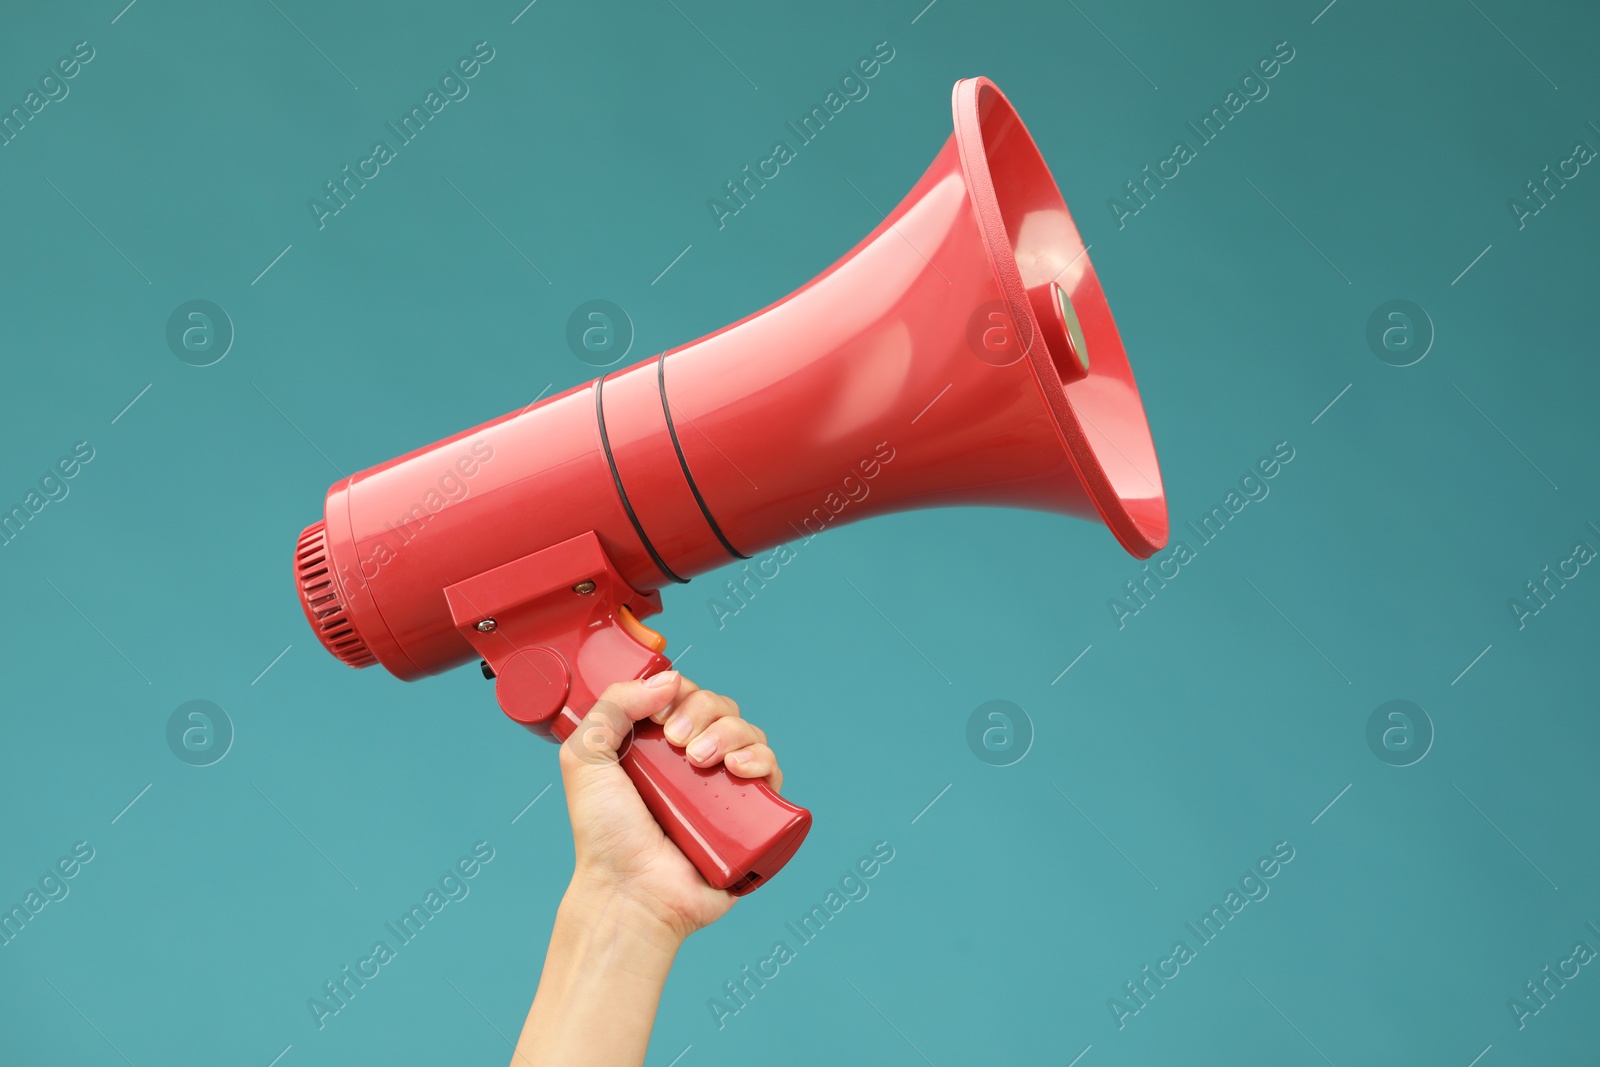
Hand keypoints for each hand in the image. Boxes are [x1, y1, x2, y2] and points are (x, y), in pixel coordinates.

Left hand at [558, 671, 782, 939]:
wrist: (631, 891)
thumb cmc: (605, 835)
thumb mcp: (584, 758)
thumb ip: (611, 706)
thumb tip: (669, 680)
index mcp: (656, 746)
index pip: (686, 697)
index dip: (681, 695)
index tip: (661, 717)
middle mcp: (692, 763)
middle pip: (721, 709)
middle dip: (704, 712)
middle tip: (677, 743)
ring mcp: (722, 788)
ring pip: (748, 733)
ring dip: (731, 733)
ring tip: (703, 761)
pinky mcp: (748, 815)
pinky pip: (771, 773)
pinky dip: (762, 759)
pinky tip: (740, 767)